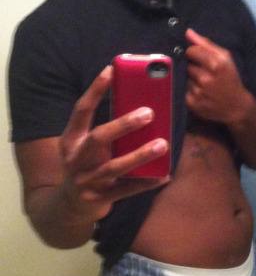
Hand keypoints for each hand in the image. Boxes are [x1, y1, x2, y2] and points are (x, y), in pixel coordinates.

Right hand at [59, 66, 168, 222]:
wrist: (70, 205)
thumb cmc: (86, 165)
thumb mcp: (84, 145)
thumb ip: (105, 129)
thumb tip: (141, 104)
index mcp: (70, 140)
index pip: (81, 110)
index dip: (95, 90)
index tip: (111, 70)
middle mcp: (76, 159)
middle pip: (98, 139)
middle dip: (123, 125)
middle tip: (149, 113)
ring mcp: (87, 181)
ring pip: (115, 167)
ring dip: (140, 155)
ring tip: (163, 144)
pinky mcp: (100, 199)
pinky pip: (128, 190)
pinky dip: (147, 182)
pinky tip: (165, 174)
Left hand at [185, 28, 253, 124]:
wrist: (237, 107)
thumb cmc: (231, 79)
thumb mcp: (226, 58)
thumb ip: (206, 43)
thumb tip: (188, 32)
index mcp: (216, 64)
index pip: (191, 51)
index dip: (195, 54)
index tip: (202, 59)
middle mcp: (206, 78)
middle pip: (187, 64)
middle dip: (194, 67)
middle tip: (206, 74)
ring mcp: (198, 92)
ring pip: (185, 78)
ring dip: (192, 80)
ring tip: (204, 84)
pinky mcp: (192, 103)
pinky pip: (184, 90)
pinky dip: (191, 91)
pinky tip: (202, 93)